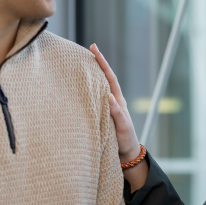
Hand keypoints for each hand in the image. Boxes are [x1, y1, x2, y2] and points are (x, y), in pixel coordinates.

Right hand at [91, 43, 141, 163]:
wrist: (126, 155)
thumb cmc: (125, 141)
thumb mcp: (122, 128)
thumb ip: (117, 113)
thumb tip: (109, 96)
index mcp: (119, 101)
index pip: (110, 78)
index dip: (103, 63)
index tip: (94, 49)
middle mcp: (113, 101)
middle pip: (104, 78)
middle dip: (96, 64)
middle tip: (87, 50)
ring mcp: (107, 107)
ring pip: (98, 87)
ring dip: (91, 75)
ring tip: (81, 63)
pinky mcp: (101, 115)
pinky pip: (93, 98)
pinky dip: (87, 90)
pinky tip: (79, 86)